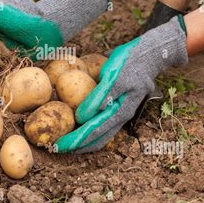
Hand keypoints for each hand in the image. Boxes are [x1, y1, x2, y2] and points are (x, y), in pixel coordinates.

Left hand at [54, 16, 187, 152]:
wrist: (148, 54)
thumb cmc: (129, 63)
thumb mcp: (114, 77)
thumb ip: (98, 97)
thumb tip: (82, 118)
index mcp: (120, 112)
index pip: (93, 132)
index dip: (75, 141)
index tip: (57, 145)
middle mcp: (120, 117)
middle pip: (96, 139)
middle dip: (76, 145)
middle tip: (55, 148)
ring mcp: (120, 113)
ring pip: (100, 135)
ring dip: (82, 140)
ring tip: (64, 141)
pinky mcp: (117, 107)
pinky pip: (102, 125)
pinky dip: (88, 130)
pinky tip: (77, 127)